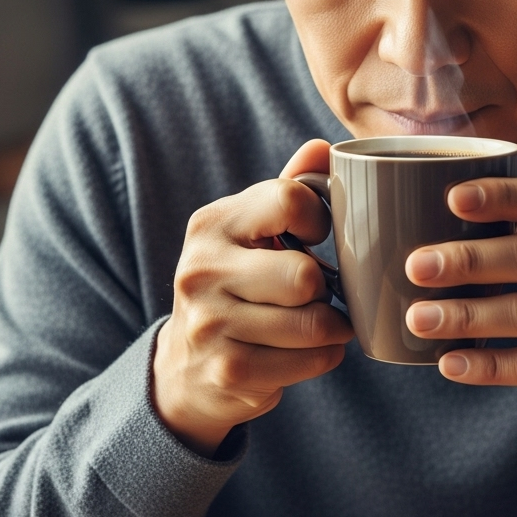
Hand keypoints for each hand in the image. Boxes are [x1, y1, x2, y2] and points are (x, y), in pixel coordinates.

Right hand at [152, 139, 352, 456]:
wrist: (185, 366)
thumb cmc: (237, 282)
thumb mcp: (252, 230)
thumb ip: (290, 187)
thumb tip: (321, 145)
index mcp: (212, 224)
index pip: (290, 200)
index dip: (319, 217)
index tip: (315, 235)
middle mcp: (201, 271)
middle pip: (304, 275)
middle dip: (324, 287)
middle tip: (318, 290)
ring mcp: (210, 325)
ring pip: (314, 323)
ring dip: (332, 325)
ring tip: (319, 320)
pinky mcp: (228, 371)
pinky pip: (311, 361)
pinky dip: (324, 357)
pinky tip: (305, 350)